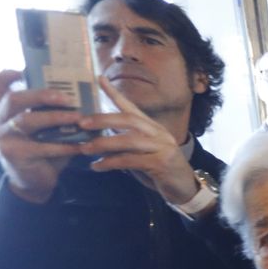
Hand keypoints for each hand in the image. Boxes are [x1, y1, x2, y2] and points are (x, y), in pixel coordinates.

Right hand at [0, 70, 85, 203]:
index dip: (7, 74)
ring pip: (27, 120)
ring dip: (56, 117)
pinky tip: (81, 145)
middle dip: (42, 94)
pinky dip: (64, 145)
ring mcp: (4, 138)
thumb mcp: (42, 129)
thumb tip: (80, 92)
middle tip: (67, 97)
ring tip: (79, 118)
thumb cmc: (41, 151)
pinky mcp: (15, 154)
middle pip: (14, 98)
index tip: (25, 69)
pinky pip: (42, 146)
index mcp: (4, 111)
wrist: (32, 183)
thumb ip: (48, 112)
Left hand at [76, 77, 200, 203]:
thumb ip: (126, 145)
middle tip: (82, 123)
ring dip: (104, 144)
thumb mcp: (142, 154)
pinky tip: (97, 166)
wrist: (185, 189)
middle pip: (129, 120)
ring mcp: (163, 147)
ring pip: (129, 140)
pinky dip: (111, 163)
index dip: (115, 93)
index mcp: (153, 128)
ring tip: (84, 149)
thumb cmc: (161, 172)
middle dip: (103, 120)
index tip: (99, 79)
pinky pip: (131, 160)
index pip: (132, 107)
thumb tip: (99, 139)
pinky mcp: (162, 163)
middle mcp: (159, 133)